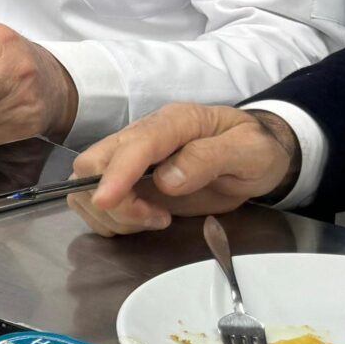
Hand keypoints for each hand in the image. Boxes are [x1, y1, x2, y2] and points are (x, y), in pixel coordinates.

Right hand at [68, 103, 299, 234]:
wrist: (257, 155)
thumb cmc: (256, 149)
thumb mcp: (250, 151)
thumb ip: (209, 158)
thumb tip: (167, 179)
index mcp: (173, 123)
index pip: (133, 145)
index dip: (115, 174)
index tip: (106, 201)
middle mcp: (143, 137)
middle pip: (94, 162)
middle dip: (112, 199)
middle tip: (155, 217)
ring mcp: (132, 160)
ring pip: (87, 185)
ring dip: (112, 213)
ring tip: (156, 219)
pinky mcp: (130, 182)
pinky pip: (97, 201)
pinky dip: (111, 219)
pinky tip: (146, 220)